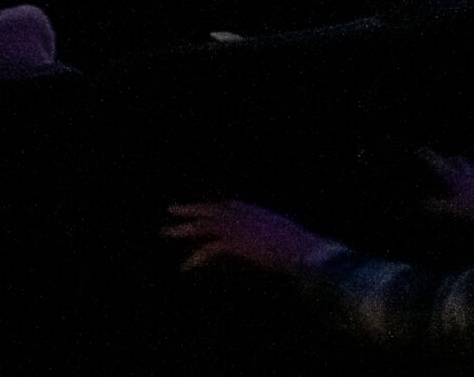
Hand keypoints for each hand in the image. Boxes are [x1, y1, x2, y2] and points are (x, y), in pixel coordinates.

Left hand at [164, 201, 343, 275]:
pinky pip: (208, 250)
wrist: (308, 255)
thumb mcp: (292, 239)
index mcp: (258, 211)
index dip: (214, 207)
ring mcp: (237, 226)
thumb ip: (280, 237)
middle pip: (211, 209)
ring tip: (165, 233)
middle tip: (171, 210)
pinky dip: (196, 259)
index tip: (202, 208)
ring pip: (202, 224)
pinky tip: (185, 268)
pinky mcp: (233, 243)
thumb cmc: (308, 252)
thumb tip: (281, 242)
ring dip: (183, 229)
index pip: (230, 204)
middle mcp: (244, 214)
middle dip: (191, 210)